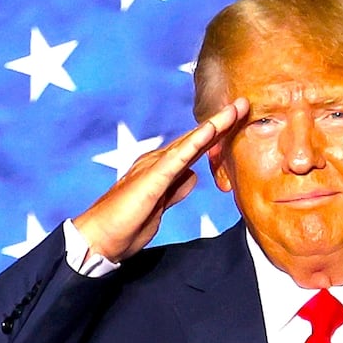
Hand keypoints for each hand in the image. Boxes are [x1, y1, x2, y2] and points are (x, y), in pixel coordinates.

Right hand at [72, 98, 247, 262]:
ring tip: (236, 109)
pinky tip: (211, 129)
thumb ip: (176, 189)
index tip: (237, 121)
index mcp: (161, 169)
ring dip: (214, 125)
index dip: (216, 135)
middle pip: (195, 139)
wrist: (99, 238)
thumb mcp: (160, 207)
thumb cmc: (125, 226)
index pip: (194, 148)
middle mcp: (157, 162)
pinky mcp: (152, 179)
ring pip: (190, 142)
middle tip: (243, 104)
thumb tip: (192, 175)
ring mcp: (154, 167)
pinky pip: (178, 157)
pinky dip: (196, 142)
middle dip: (221, 123)